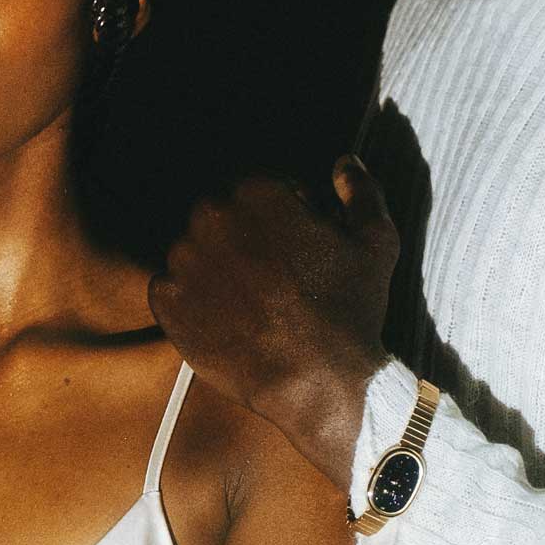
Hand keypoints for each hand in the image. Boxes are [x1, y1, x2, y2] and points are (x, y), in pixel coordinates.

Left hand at [149, 158, 396, 487]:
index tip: (297, 247)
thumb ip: (360, 191)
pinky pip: (173, 288)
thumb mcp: (377, 242)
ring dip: (217, 267)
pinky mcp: (167, 302)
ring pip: (195, 251)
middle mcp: (211, 217)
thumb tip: (345, 162)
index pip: (258, 189)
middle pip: (221, 216)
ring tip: (252, 302)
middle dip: (243, 237)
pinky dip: (194, 300)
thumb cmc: (350, 310)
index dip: (281, 216)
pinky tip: (228, 320)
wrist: (317, 382)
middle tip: (274, 278)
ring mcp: (184, 260)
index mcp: (257, 192)